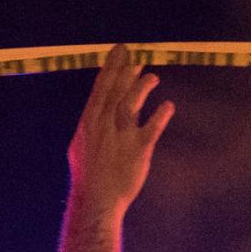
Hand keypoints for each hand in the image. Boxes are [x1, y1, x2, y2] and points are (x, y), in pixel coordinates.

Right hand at [67, 44, 173, 215]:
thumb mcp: (82, 145)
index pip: (101, 87)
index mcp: (89, 122)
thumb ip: (94, 122)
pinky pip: (152, 127)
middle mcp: (104, 125)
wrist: (95, 201)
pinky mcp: (138, 150)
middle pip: (117, 90)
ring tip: (152, 77)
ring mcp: (121, 136)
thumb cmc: (88, 175)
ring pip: (131, 102)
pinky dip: (161, 115)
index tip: (120, 50)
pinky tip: (168, 105)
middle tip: (137, 53)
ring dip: (142, 86)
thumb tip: (102, 104)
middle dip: (127, 68)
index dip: (112, 66)